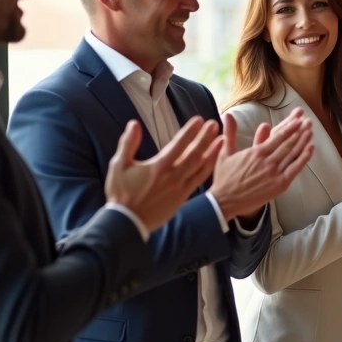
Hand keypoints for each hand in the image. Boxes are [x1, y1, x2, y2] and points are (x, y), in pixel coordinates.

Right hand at [105, 117, 221, 231]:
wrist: (127, 222)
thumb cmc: (121, 193)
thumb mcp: (119, 165)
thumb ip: (128, 143)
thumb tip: (134, 124)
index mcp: (159, 166)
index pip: (179, 144)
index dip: (190, 131)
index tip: (199, 120)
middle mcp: (173, 175)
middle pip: (194, 153)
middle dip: (205, 137)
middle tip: (214, 125)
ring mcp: (180, 187)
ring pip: (200, 166)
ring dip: (211, 151)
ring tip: (222, 139)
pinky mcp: (183, 197)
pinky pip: (199, 180)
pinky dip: (208, 168)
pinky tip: (214, 160)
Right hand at [210, 109, 315, 219]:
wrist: (225, 201)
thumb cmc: (224, 177)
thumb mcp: (224, 152)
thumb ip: (230, 132)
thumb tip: (227, 114)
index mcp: (256, 152)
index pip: (277, 136)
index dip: (290, 127)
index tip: (298, 119)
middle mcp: (268, 161)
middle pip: (288, 143)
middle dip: (299, 131)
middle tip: (308, 122)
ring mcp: (275, 173)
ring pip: (293, 154)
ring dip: (303, 141)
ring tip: (311, 131)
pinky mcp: (279, 185)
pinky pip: (295, 168)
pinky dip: (304, 158)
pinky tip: (310, 148)